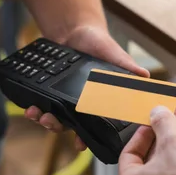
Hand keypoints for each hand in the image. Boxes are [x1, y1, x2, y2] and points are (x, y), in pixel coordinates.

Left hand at [24, 25, 148, 149]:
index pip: (93, 126)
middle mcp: (80, 106)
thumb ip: (128, 68)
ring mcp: (63, 99)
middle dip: (58, 127)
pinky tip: (30, 107)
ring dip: (45, 120)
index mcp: (97, 104)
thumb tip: (145, 77)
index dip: (86, 138)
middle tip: (51, 122)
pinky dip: (34, 108)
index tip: (80, 144)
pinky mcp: (49, 91)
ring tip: (39, 115)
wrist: (77, 30)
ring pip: (53, 118)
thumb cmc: (100, 45)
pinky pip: (41, 104)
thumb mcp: (116, 55)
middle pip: (69, 126)